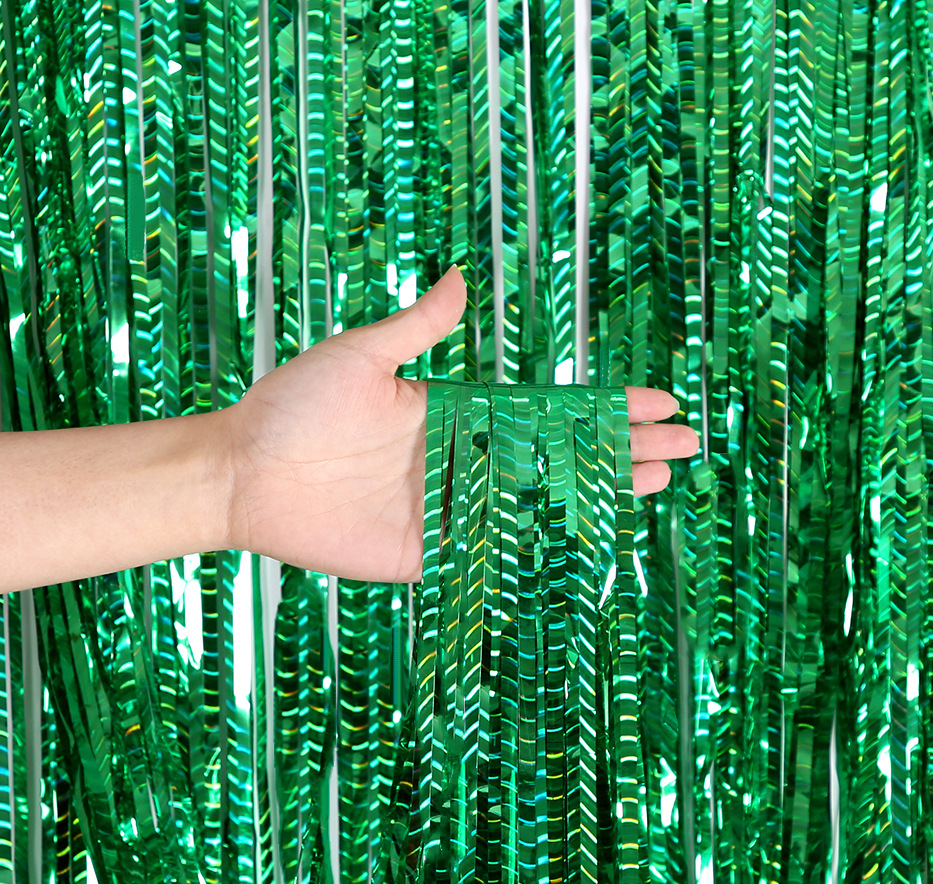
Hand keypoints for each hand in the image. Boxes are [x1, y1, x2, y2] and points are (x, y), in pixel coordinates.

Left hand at [224, 266, 698, 582]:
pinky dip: (541, 543)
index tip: (653, 400)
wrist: (242, 474)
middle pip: (558, 456)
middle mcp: (461, 460)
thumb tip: (459, 276)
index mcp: (454, 413)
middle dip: (621, 449)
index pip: (545, 411)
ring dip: (599, 492)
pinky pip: (493, 548)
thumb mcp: (361, 356)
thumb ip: (418, 328)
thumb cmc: (294, 406)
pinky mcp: (426, 551)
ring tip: (656, 482)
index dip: (600, 408)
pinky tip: (588, 536)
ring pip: (539, 501)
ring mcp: (448, 508)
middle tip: (683, 446)